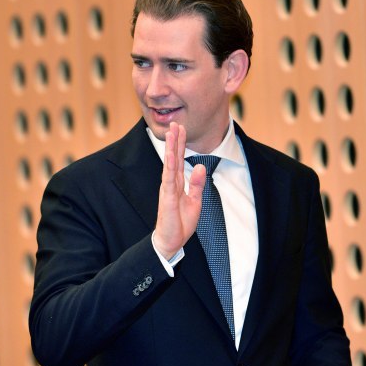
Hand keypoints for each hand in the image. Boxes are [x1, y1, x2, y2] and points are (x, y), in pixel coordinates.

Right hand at [154, 122, 205, 259]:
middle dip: (174, 140)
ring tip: (171, 133)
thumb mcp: (195, 201)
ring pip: (169, 164)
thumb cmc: (180, 223)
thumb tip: (199, 166)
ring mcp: (167, 189)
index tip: (181, 128)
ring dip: (170, 148)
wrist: (172, 242)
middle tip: (174, 123)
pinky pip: (168, 179)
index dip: (180, 144)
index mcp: (177, 183)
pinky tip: (170, 155)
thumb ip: (196, 184)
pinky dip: (169, 166)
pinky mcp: (166, 198)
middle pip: (173, 158)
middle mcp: (170, 183)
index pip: (178, 159)